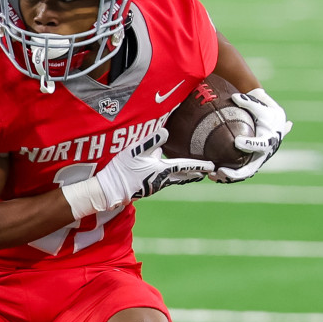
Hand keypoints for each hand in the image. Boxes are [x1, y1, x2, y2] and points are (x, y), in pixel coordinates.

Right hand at [62, 128, 212, 217]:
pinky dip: (172, 177)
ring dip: (185, 176)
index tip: (211, 166)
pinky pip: (164, 180)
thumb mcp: (136, 151)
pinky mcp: (147, 187)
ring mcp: (154, 185)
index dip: (199, 165)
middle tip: (207, 173)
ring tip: (193, 175)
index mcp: (162, 170)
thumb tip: (165, 132)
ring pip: (174, 179)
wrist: (110, 190)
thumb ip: (151, 141)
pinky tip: (168, 174)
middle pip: (183, 176)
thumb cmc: (123, 169)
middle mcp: (161, 180)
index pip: (185, 166)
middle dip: (195, 173)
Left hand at [210, 88, 291, 182]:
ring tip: (212, 175)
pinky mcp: (250, 164)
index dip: (250, 144)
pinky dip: (227, 176)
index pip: (261, 144)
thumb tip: (235, 97)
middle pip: (251, 168)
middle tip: (221, 170)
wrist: (276, 124)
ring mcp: (257, 161)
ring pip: (243, 174)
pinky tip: (211, 175)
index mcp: (270, 139)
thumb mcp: (262, 106)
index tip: (237, 141)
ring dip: (228, 177)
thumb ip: (249, 102)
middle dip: (236, 173)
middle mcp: (264, 154)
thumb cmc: (267, 113)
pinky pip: (238, 173)